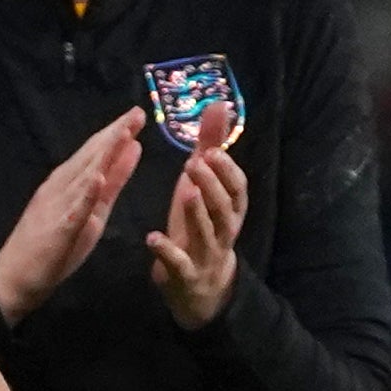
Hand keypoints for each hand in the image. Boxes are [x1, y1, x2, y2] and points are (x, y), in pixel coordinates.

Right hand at [0, 110, 144, 324]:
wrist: (15, 278)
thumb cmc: (51, 246)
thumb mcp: (92, 211)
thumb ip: (112, 182)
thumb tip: (133, 149)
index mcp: (69, 183)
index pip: (94, 153)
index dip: (116, 133)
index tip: (137, 114)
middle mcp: (61, 189)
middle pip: (91, 158)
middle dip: (114, 135)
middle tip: (137, 113)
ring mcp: (57, 208)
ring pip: (83, 177)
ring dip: (103, 156)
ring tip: (123, 135)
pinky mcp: (56, 231)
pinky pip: (73, 212)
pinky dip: (84, 195)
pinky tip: (96, 179)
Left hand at [145, 102, 245, 327]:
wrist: (200, 285)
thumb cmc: (200, 225)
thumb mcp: (205, 186)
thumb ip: (212, 147)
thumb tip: (220, 105)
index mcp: (230, 209)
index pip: (238, 188)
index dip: (227, 171)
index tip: (212, 151)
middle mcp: (224, 231)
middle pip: (224, 208)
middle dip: (212, 186)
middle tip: (194, 164)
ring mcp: (206, 254)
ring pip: (207, 233)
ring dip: (197, 213)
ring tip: (185, 192)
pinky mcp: (185, 274)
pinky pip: (179, 263)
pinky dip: (166, 251)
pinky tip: (152, 238)